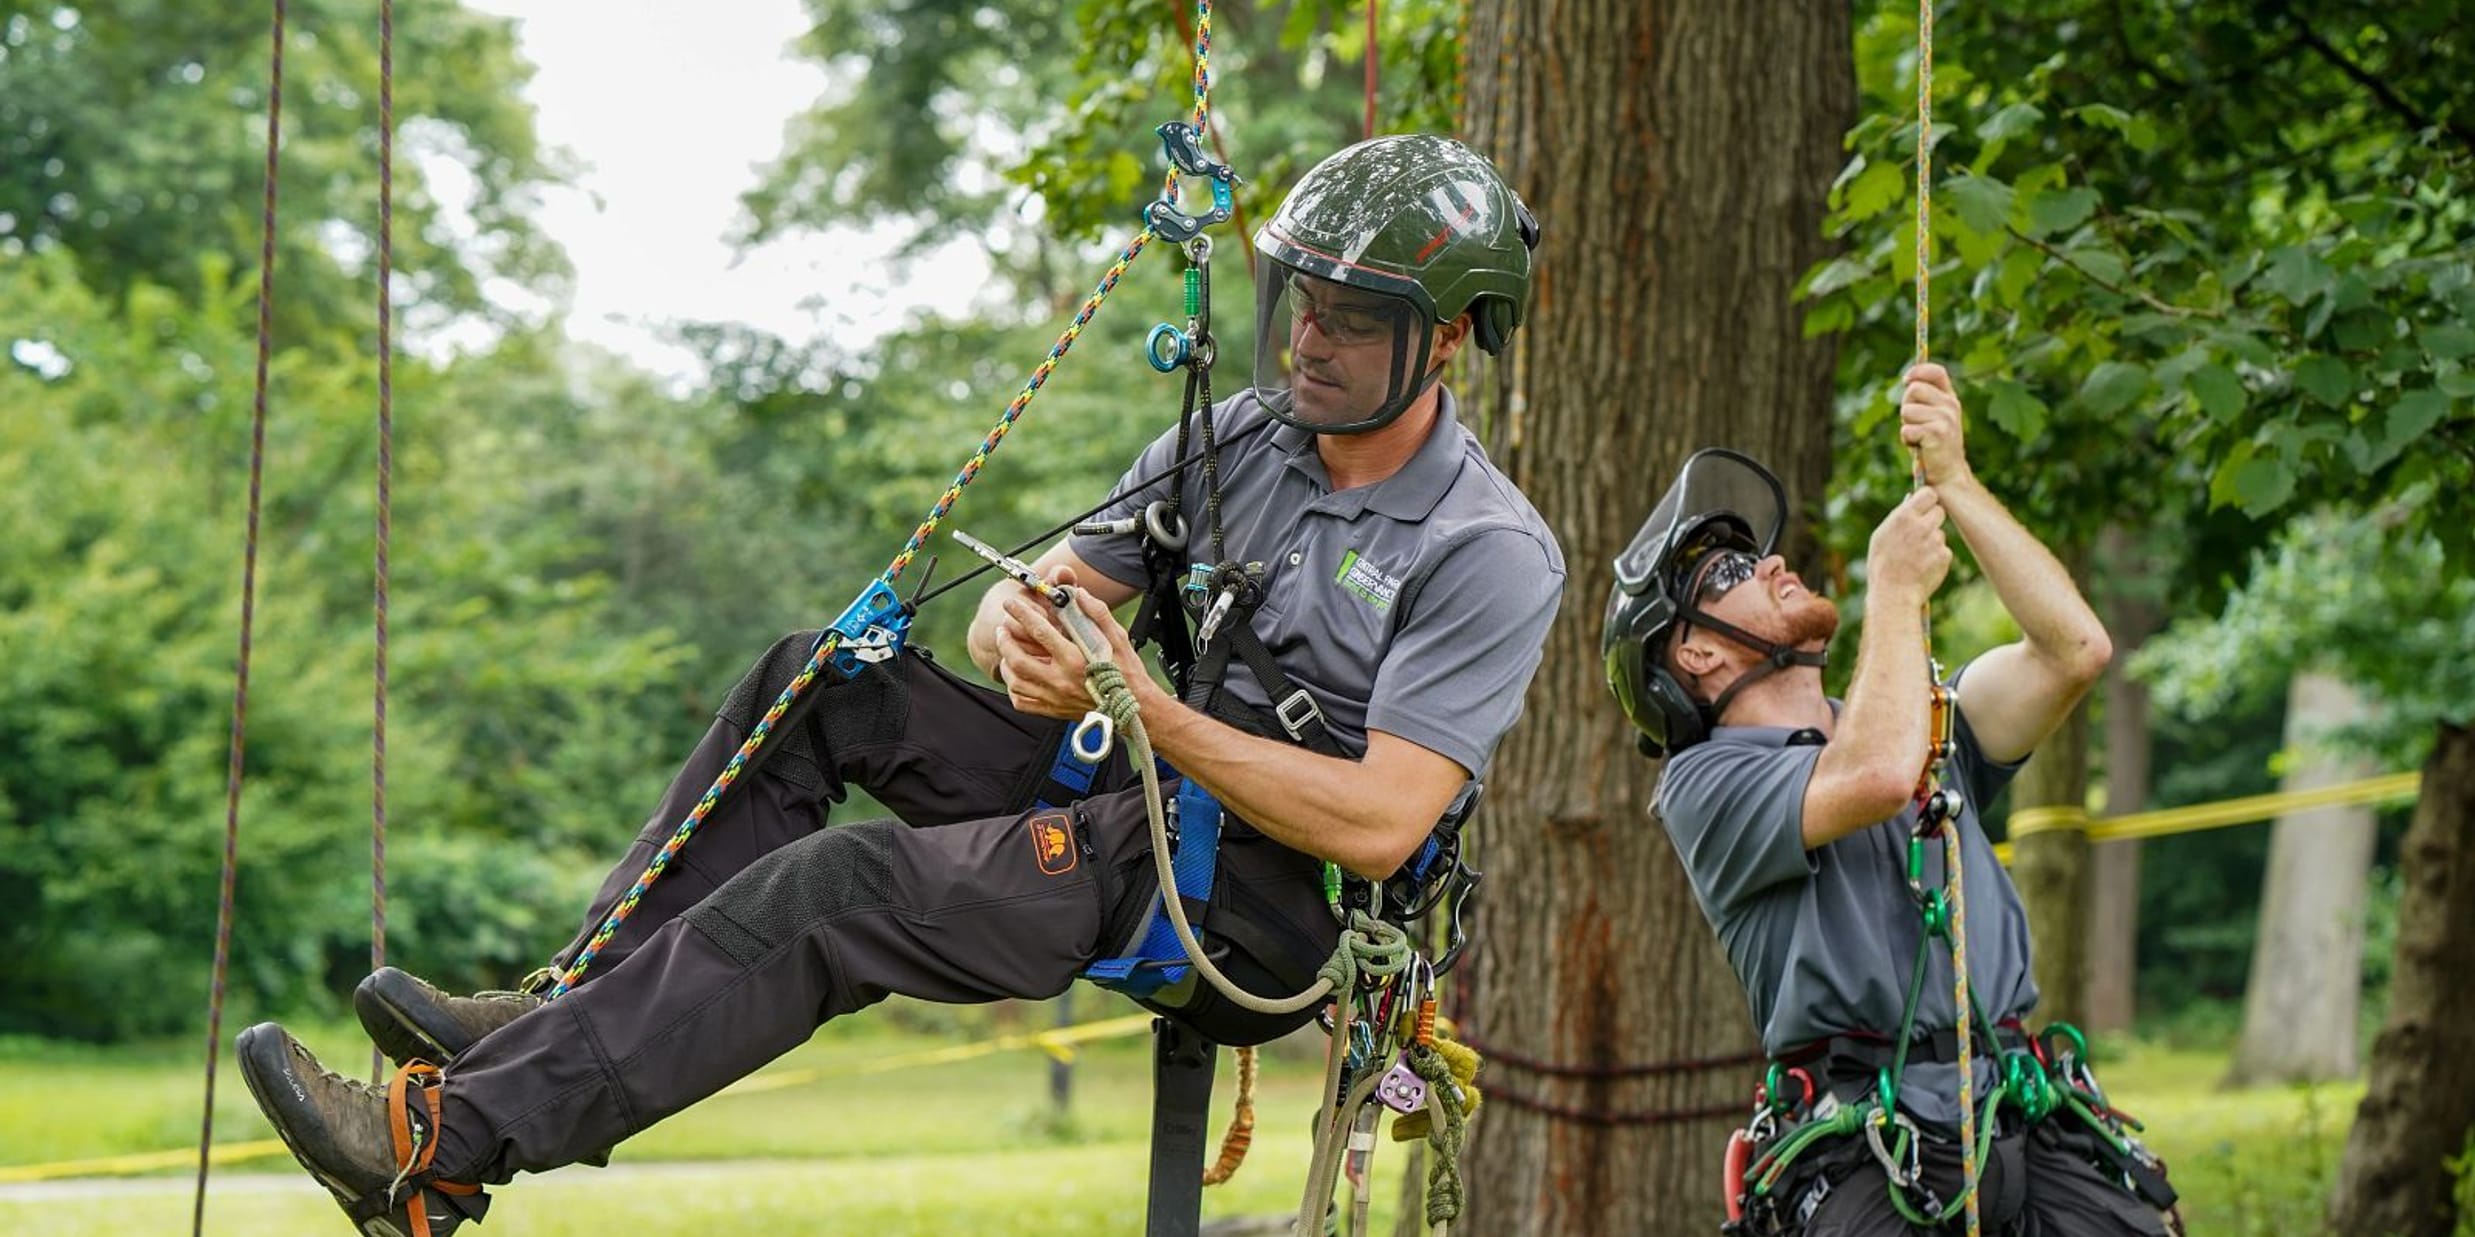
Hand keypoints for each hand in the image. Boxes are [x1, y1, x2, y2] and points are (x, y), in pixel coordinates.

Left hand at [993, 565, 1143, 718]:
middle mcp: (1061, 680)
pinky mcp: (1054, 710)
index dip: (1022, 614)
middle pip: (1018, 659)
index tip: (1012, 604)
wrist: (1135, 708)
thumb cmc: (1127, 674)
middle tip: (1004, 629)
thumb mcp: (1118, 638)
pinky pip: (1022, 702)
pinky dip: (1014, 689)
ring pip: (1015, 682)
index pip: (1040, 631)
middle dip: (1006, 640)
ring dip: (1006, 663)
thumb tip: (1080, 595)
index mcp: (1075, 660)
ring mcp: (1055, 698)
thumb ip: (1098, 613)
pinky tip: (1017, 677)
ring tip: (1008, 651)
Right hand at [1868, 487, 1951, 605]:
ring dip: (1932, 542)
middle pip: (1939, 511)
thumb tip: (1910, 500)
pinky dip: (1936, 558)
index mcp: (1903, 517)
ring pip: (1940, 534)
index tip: (1924, 506)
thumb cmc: (1882, 566)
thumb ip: (1897, 517)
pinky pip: (1944, 551)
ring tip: (1916, 557)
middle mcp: (1922, 526)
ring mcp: (1935, 541)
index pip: (1928, 494)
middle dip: (1932, 520)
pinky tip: (1923, 567)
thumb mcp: (1881, 537)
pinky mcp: (1945, 556)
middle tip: (1921, 533)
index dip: (1927, 500)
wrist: (1894, 594)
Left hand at [1899, 363, 1972, 487]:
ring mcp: (1946, 419)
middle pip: (1913, 389)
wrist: (1947, 473)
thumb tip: (1908, 381)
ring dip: (1907, 425)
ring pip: (1907, 410)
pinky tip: (1919, 446)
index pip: (1936, 372)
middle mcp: (1951, 405)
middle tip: (1915, 423)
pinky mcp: (1937, 433)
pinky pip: (1907, 429)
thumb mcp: (1931, 416)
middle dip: (1906, 405)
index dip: (1918, 371)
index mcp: (1950, 398)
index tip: (1906, 380)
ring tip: (1919, 437)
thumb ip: (1923, 398)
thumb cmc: (1932, 443)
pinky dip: (1907, 439)